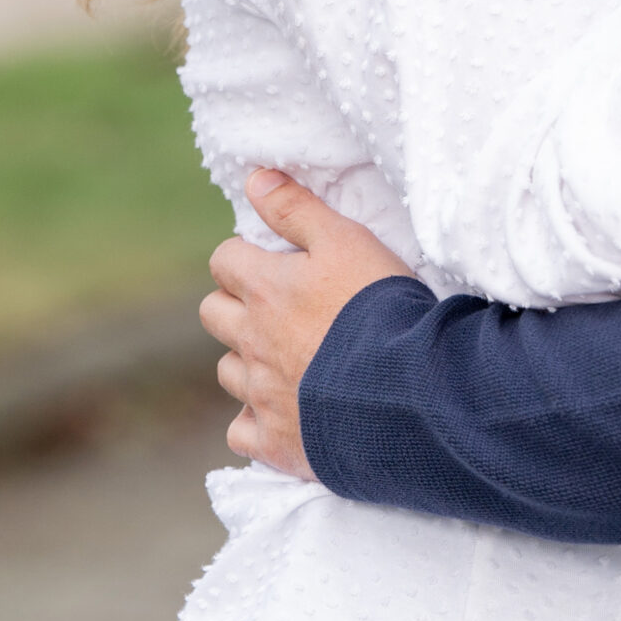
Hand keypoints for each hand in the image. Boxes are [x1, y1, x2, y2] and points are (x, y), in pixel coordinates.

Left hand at [200, 169, 416, 478]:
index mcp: (266, 289)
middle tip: (277, 309)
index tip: (272, 262)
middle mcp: (252, 341)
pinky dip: (256, 423)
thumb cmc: (381, 308)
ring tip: (288, 360)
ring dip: (247, 362)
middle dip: (236, 306)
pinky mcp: (276, 441)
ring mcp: (261, 394)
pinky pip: (242, 433)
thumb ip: (298, 209)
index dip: (245, 257)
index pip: (225, 260)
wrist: (406, 391)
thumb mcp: (348, 241)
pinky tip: (284, 414)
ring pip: (228, 372)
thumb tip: (254, 178)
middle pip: (214, 314)